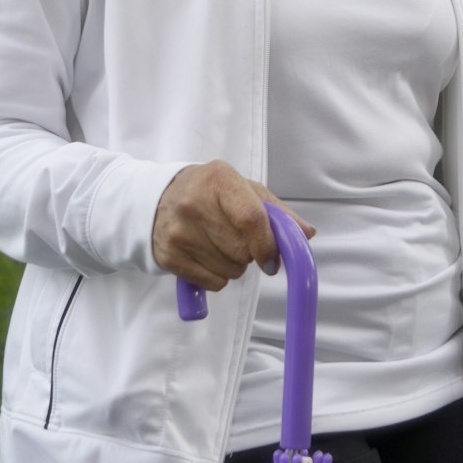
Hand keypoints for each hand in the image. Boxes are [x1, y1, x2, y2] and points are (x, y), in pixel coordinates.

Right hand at [152, 160, 314, 292]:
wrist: (156, 198)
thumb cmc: (210, 193)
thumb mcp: (244, 189)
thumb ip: (277, 211)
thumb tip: (305, 234)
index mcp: (220, 180)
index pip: (251, 218)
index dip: (267, 244)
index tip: (272, 259)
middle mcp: (195, 204)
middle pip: (242, 250)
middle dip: (250, 253)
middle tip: (238, 239)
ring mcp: (179, 232)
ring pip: (230, 271)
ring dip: (234, 265)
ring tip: (219, 244)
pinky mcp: (168, 256)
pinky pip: (212, 283)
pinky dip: (217, 277)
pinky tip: (207, 256)